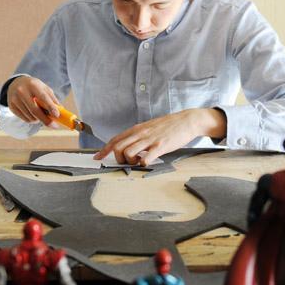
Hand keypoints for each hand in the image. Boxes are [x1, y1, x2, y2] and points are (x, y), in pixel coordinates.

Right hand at [6, 75, 60, 125]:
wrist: (16, 83)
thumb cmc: (34, 87)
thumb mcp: (44, 88)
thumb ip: (52, 99)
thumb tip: (61, 112)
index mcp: (33, 85)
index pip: (43, 97)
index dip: (50, 107)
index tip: (57, 115)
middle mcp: (22, 91)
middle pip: (35, 110)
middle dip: (46, 120)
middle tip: (54, 126)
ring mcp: (15, 99)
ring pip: (30, 117)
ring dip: (39, 120)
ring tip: (42, 116)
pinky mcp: (11, 106)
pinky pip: (25, 119)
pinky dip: (32, 120)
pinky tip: (33, 115)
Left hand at [94, 108, 225, 164]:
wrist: (186, 120)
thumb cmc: (168, 126)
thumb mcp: (149, 128)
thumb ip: (138, 136)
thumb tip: (129, 146)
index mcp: (137, 129)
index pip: (115, 140)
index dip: (104, 149)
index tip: (97, 157)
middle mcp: (140, 133)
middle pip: (118, 147)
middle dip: (118, 158)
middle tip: (126, 162)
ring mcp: (150, 140)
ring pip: (129, 152)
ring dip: (130, 162)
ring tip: (138, 162)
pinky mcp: (161, 146)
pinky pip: (147, 157)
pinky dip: (143, 163)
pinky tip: (147, 163)